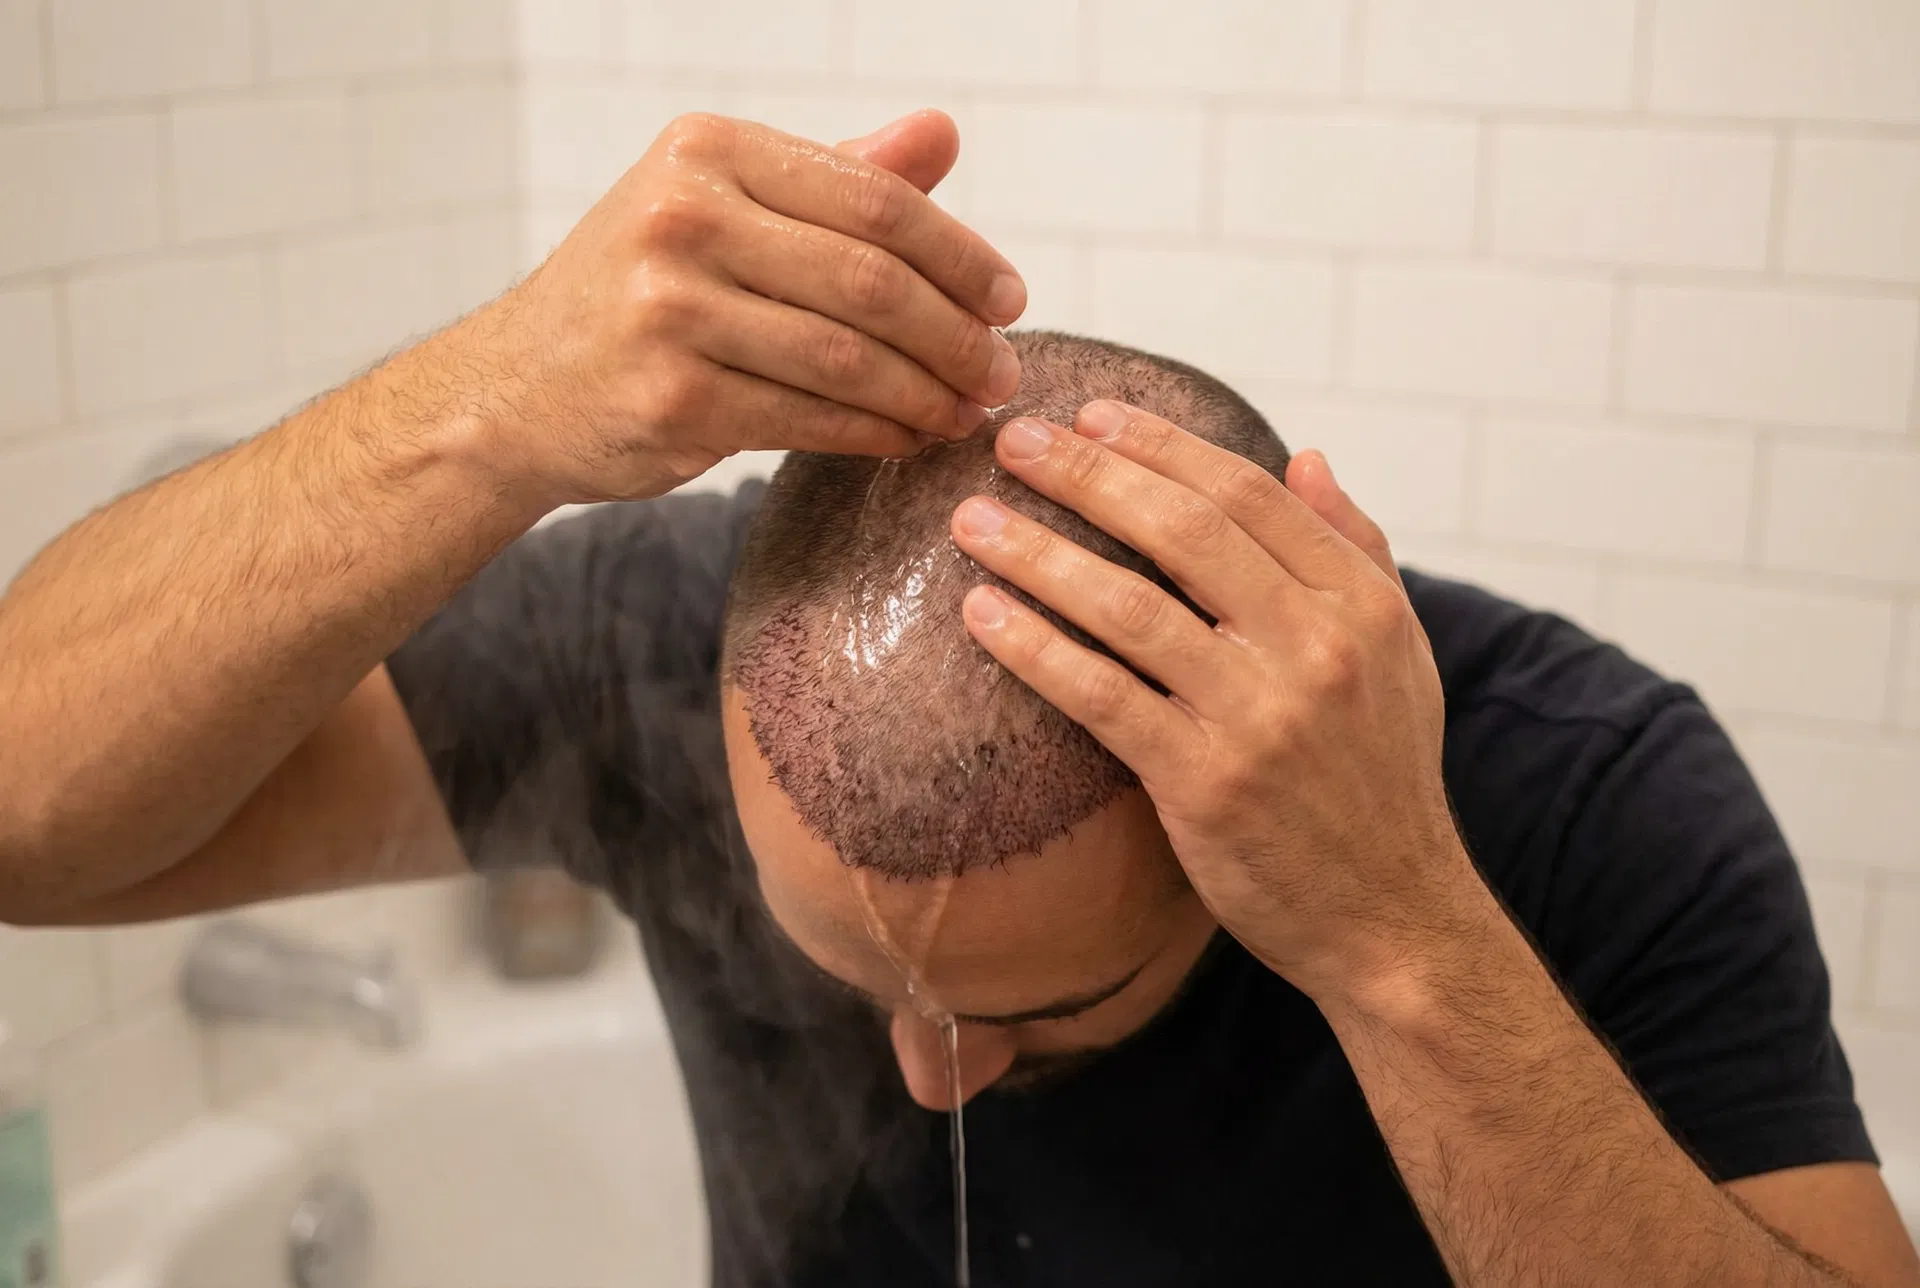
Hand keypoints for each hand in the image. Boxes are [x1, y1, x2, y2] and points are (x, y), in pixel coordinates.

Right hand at [445, 110, 1025, 504]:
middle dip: (957, 336)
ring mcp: (670, 308)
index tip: (1010, 300)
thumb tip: (942, 132)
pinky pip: (810, 418)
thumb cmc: (638, 293)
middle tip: (1003, 371)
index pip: (876, 200)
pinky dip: (876, 433)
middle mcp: (683, 216)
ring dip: (928, 394)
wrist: (515, 391)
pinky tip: (909, 438)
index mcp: (709, 150)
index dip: (962, 256)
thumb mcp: (723, 208)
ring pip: (849, 358)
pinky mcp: (671, 396)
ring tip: (968, 411)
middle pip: (872, 281)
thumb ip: (835, 177)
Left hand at [948, 403, 1480, 1000]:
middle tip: (1009, 441)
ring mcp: (1260, 715)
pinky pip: (1102, 696)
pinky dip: (1036, 649)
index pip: (1246, 494)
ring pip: (1130, 606)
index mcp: (1360, 603)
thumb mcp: (1399, 653)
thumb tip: (1303, 456)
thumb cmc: (1381, 780)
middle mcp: (1316, 647)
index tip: (1089, 416)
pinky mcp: (1205, 783)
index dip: (1161, 446)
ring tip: (971, 520)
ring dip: (1039, 553)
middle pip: (1182, 531)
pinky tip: (982, 615)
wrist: (1392, 921)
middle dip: (1086, 476)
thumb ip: (1356, 549)